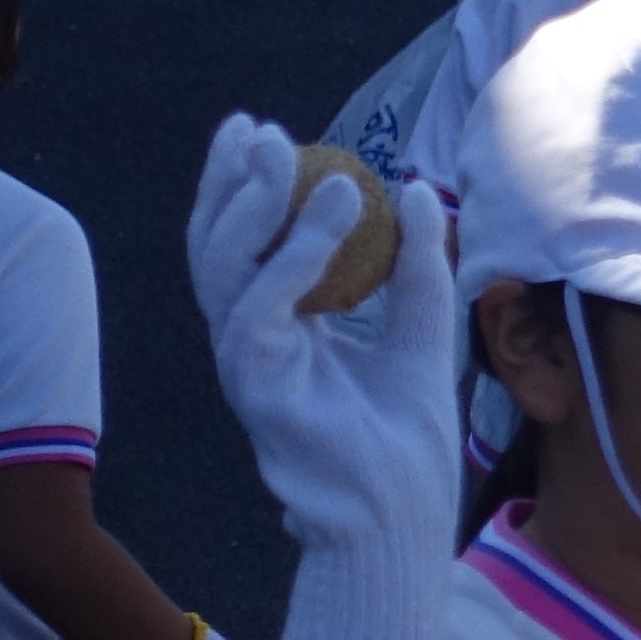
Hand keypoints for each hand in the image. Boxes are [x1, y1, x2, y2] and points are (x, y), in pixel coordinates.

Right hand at [186, 121, 462, 560]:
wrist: (403, 512)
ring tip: (296, 156)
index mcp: (282, 329)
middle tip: (252, 127)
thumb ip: (418, 263)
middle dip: (228, 182)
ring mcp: (245, 365)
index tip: (266, 132)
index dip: (248, 188)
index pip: (248, 246)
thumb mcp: (424, 329)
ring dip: (259, 206)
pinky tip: (329, 213)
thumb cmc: (406, 435)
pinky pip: (262, 310)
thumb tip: (417, 186)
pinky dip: (292, 256)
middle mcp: (252, 342)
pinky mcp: (256, 389)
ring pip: (227, 271)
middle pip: (216, 248)